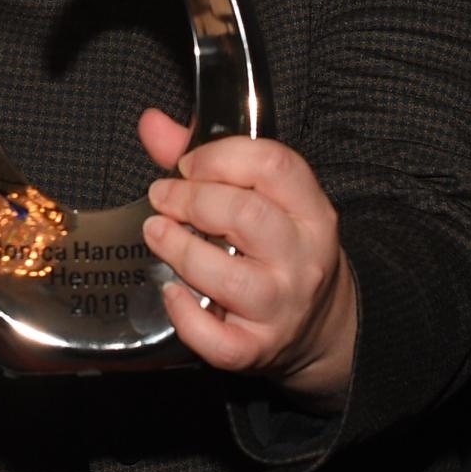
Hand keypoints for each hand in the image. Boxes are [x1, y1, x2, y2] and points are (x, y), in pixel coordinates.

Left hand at [137, 110, 359, 402]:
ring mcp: (283, 305)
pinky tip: (171, 293)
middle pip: (246, 216)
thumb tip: (151, 123)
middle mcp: (303, 257)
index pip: (274, 165)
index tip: (186, 164)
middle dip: (190, 200)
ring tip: (157, 234)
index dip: (219, 156)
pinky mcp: (259, 348)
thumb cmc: (279, 248)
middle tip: (161, 198)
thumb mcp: (263, 198)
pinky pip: (219, 341)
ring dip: (180, 250)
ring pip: (229, 277)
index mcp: (310, 210)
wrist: (318, 323)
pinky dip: (186, 318)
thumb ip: (207, 157)